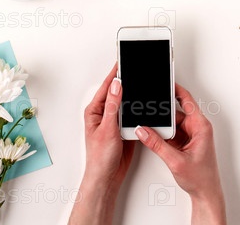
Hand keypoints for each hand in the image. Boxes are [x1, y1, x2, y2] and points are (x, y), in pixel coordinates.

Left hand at [69, 65, 134, 224]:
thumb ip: (112, 106)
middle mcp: (104, 113)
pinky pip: (132, 113)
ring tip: (141, 83)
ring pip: (126, 102)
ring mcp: (114, 120)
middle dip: (126, 81)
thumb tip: (116, 85)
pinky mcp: (124, 128)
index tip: (122, 61)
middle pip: (117, 92)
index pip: (107, 86)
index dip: (115, 73)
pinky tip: (143, 103)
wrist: (107, 178)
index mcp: (95, 111)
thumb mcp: (107, 129)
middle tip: (135, 68)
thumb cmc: (100, 158)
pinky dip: (138, 108)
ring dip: (133, 95)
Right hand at [135, 83, 225, 224]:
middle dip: (162, 112)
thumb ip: (156, 144)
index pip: (187, 99)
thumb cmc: (200, 179)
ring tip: (150, 127)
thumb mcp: (175, 160)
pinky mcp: (186, 141)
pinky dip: (163, 134)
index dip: (175, 89)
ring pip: (172, 122)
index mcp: (201, 126)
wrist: (205, 195)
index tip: (165, 81)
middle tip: (149, 109)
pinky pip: (172, 132)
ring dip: (162, 126)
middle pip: (176, 111)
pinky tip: (155, 137)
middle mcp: (197, 127)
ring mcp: (191, 134)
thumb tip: (143, 131)